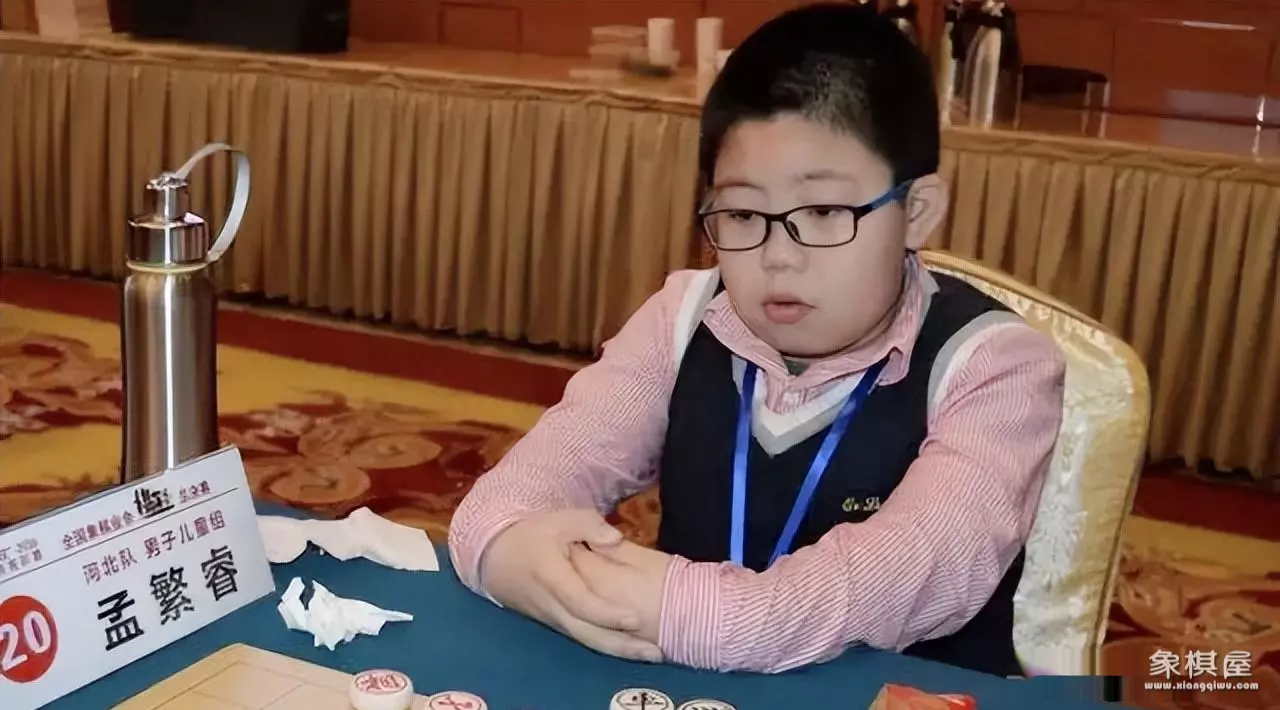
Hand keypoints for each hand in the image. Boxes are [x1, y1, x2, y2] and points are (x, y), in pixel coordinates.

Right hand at [479, 508, 662, 662]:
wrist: (493, 558)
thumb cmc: (531, 536)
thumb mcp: (559, 519)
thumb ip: (589, 525)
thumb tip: (615, 538)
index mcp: (552, 577)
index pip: (579, 602)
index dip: (606, 613)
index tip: (635, 618)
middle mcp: (551, 605)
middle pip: (587, 633)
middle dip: (622, 645)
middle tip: (657, 652)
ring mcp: (552, 619)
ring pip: (585, 640)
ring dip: (619, 651)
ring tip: (653, 655)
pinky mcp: (555, 624)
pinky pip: (582, 637)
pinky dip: (607, 645)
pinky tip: (631, 648)